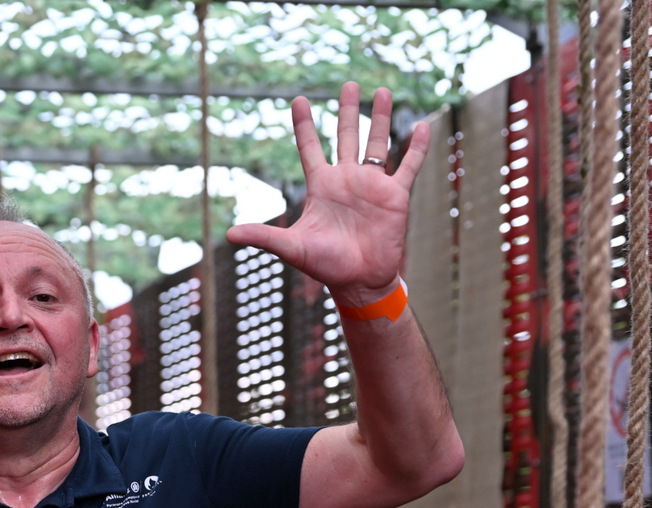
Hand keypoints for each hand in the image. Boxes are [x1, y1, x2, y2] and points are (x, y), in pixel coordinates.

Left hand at [227, 83, 429, 303]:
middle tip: (348, 83)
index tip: (298, 100)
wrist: (359, 281)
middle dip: (347, 110)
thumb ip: (263, 236)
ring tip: (382, 91)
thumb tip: (228, 234)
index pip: (311, 148)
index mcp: (322, 186)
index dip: (304, 125)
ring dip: (380, 118)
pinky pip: (408, 166)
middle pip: (346, 136)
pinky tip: (423, 126)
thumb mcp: (291, 247)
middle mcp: (347, 180)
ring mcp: (372, 185)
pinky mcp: (395, 196)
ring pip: (377, 143)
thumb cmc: (325, 265)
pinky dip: (416, 148)